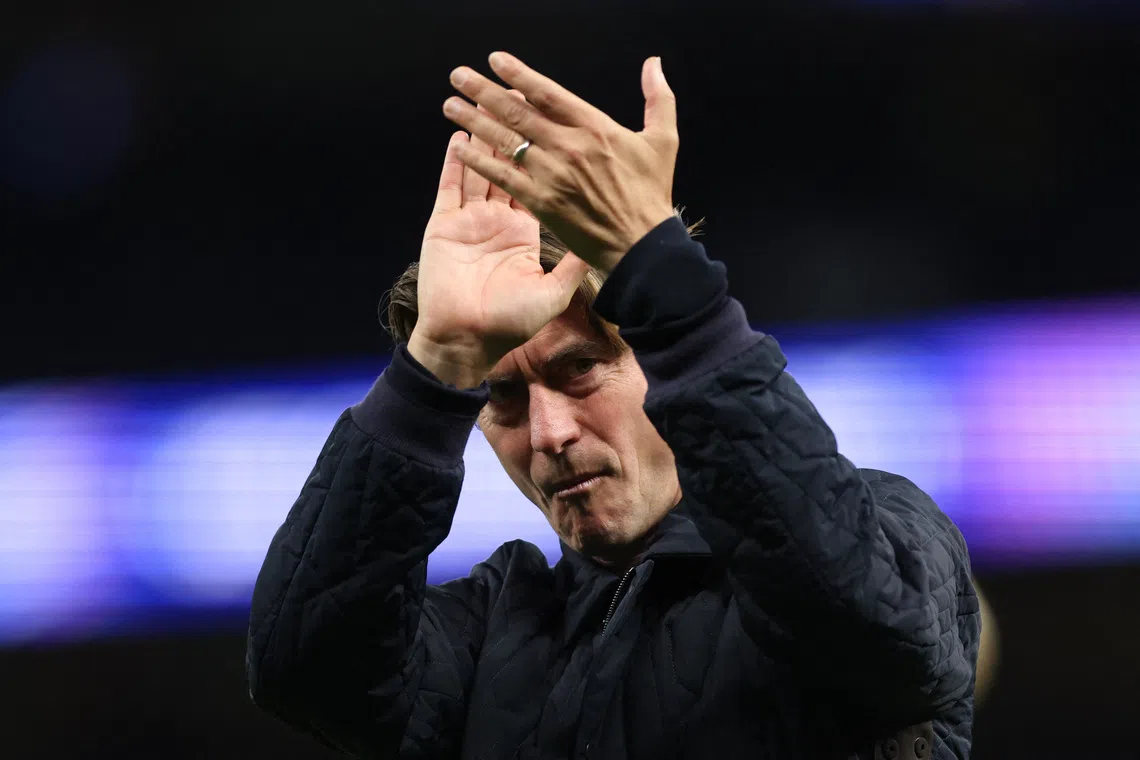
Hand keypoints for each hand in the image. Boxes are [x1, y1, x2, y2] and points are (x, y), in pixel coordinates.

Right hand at [408, 124, 591, 387]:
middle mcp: (500, 220)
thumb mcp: (554, 292)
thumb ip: (575, 263)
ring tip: (486, 103)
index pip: (539, 178)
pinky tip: (460, 137)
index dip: (544, 149)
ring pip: (479, 168)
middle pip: (508, 164)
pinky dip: (456, 161)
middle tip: (517, 94)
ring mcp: (471, 220)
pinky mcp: (444, 225)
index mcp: (527, 231)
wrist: (468, 341)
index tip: (553, 121)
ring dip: (481, 136)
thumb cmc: (512, 323)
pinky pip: (451, 186)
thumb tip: (604, 241)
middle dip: (511, 130)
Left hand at [441, 52, 678, 274]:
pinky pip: (504, 177)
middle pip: (517, 112)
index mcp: (595, 128)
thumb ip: (658, 99)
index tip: (495, 60)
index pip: (548, 94)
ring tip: (451, 105)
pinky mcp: (542, 203)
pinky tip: (461, 149)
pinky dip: (481, 162)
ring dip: (475, 121)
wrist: (642, 246)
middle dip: (484, 91)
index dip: (519, 75)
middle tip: (458, 76)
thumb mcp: (663, 141)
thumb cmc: (652, 195)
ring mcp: (553, 175)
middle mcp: (569, 147)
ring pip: (506, 141)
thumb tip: (654, 64)